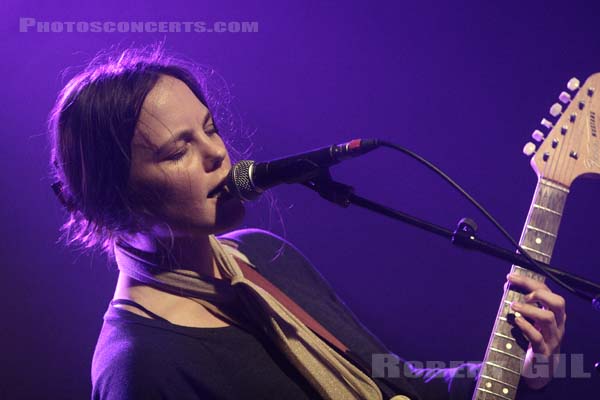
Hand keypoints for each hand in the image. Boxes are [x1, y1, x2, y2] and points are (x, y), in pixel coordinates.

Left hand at [506, 272, 565, 389]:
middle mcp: (557, 325)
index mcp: (554, 315)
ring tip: (513, 307)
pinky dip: (526, 327)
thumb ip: (520, 304)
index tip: (510, 277)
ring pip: (549, 318)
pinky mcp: (543, 353)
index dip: (529, 282)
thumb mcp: (528, 320)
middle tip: (522, 295)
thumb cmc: (531, 341)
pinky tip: (516, 322)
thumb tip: (507, 284)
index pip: (547, 291)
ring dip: (529, 309)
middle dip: (539, 294)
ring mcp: (552, 339)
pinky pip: (538, 338)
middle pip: (558, 303)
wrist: (538, 372)